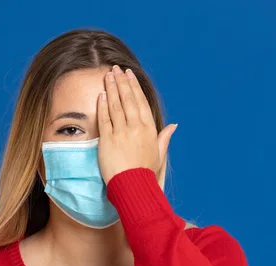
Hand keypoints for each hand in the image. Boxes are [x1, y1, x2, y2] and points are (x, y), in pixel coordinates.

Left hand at [97, 64, 177, 184]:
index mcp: (149, 129)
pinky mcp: (108, 140)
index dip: (134, 87)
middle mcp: (136, 128)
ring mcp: (121, 133)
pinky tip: (101, 95)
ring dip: (111, 88)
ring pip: (116, 105)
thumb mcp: (159, 154)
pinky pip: (105, 119)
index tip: (129, 75)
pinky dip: (103, 105)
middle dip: (121, 82)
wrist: (134, 187)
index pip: (141, 102)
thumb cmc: (147, 173)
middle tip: (115, 69)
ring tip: (107, 76)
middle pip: (128, 99)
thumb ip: (165, 137)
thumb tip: (173, 125)